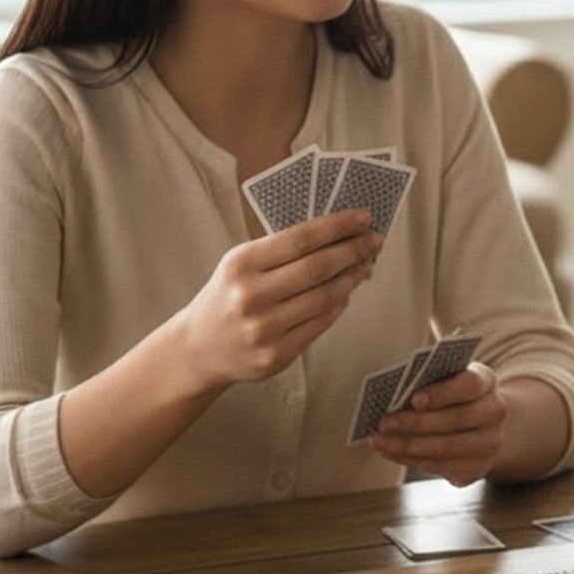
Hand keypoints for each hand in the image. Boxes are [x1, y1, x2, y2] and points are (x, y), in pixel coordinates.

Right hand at [178, 210, 380, 392]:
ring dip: (352, 279)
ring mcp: (263, 329)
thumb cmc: (227, 297)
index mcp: (241, 264)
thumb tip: (339, 237)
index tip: (363, 218)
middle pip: (318, 267)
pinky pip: (320, 324)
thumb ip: (282, 251)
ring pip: (325, 298)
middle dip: (354, 250)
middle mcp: (251, 296)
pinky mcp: (275, 356)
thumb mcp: (242, 264)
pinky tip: (346, 293)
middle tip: (374, 241)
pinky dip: (339, 306)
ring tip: (364, 266)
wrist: (199, 348)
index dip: (338, 226)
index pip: (301, 238)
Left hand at [370, 361, 505, 484]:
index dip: (442, 393)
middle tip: (383, 423)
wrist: (480, 425)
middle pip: (454, 420)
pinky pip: (441, 467)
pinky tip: (391, 452)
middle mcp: (494, 412)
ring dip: (407, 446)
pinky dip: (411, 460)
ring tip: (379, 441)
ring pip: (446, 448)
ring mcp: (489, 443)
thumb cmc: (452, 396)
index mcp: (486, 381)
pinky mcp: (478, 467)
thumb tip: (392, 390)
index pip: (469, 384)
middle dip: (414, 423)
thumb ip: (427, 380)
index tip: (414, 399)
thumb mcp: (446, 379)